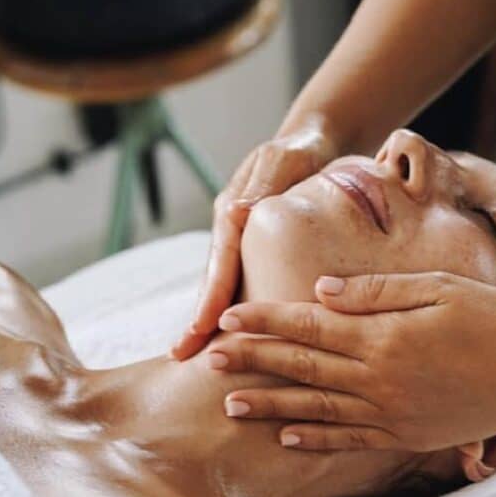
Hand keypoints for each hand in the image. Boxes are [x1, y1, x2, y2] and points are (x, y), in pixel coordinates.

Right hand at [172, 124, 339, 359]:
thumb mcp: (284, 159)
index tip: (199, 328)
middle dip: (199, 317)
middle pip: (213, 278)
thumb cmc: (302, 148)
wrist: (313, 140)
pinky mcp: (257, 247)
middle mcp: (230, 229)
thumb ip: (263, 183)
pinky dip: (237, 305)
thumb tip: (235, 211)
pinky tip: (240, 335)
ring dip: (213, 317)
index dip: (210, 295)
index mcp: (231, 210)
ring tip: (202, 356)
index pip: (220, 260)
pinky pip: (244, 279)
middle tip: (182, 355)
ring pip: (225, 283)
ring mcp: (241, 239)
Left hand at [206, 271, 495, 449]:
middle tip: (210, 360)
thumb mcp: (438, 287)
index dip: (266, 320)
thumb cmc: (494, 318)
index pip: (309, 325)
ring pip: (316, 410)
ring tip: (231, 406)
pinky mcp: (407, 435)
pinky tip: (287, 437)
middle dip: (253, 362)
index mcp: (384, 336)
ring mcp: (392, 413)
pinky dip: (315, 440)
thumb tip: (321, 290)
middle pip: (303, 367)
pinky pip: (351, 441)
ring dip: (271, 407)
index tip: (228, 317)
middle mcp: (380, 379)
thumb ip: (376, 292)